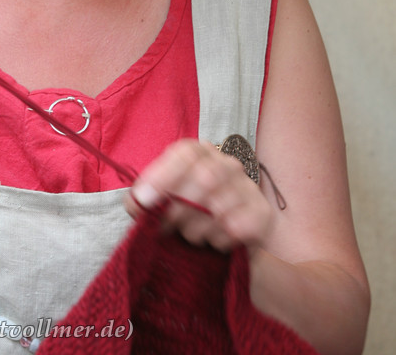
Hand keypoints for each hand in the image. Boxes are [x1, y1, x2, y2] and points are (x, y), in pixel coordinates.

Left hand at [127, 138, 272, 252]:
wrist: (229, 234)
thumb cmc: (190, 212)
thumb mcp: (164, 201)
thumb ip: (145, 199)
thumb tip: (135, 203)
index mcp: (199, 153)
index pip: (186, 154)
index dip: (163, 175)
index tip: (143, 200)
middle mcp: (226, 163)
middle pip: (205, 178)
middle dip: (180, 208)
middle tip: (166, 226)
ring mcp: (247, 186)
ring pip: (219, 207)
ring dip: (196, 228)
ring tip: (190, 234)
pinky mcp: (260, 213)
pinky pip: (235, 228)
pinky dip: (217, 240)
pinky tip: (213, 241)